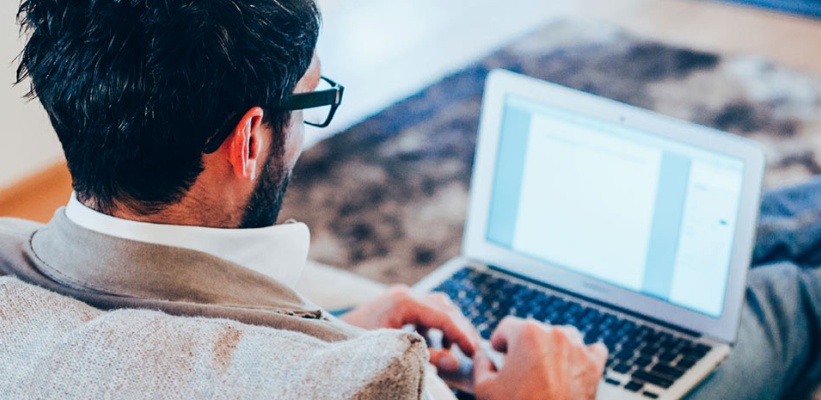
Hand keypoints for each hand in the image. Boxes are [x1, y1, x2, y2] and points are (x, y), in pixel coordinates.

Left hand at [340, 285, 479, 372]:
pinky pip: (426, 311)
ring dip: (450, 326)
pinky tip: (439, 345)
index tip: (476, 351)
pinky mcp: (397, 304)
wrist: (329, 336)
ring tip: (458, 349)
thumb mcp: (392, 351)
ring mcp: (400, 296)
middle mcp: (404, 294)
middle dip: (461, 328)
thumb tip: (454, 361)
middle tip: (474, 350)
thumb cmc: (356, 345)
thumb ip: (426, 356)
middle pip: (444, 307)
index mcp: (403, 301)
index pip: (444, 316)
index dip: (462, 334)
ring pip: (437, 306)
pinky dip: (436, 326)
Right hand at [474, 317, 607, 399]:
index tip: (500, 355)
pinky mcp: (595, 366)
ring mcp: (578, 349)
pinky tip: (570, 372)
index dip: (499, 343)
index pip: (507, 327)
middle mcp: (555, 334)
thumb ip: (480, 364)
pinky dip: (581, 358)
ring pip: (562, 338)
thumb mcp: (484, 388)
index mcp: (527, 333)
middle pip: (534, 332)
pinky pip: (591, 351)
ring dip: (552, 350)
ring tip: (543, 374)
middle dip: (525, 349)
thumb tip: (484, 357)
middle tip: (519, 372)